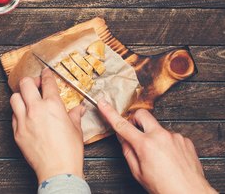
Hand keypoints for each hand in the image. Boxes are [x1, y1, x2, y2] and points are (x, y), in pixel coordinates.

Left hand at [10, 68, 85, 183]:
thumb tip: (79, 109)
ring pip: (14, 98)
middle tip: (35, 84)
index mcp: (53, 105)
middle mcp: (36, 109)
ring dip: (20, 96)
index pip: (47, 82)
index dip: (46, 74)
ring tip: (26, 99)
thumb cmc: (68, 151)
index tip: (45, 73)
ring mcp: (24, 120)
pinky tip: (23, 116)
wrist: (58, 170)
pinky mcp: (17, 132)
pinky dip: (17, 113)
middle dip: (30, 80)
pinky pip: (13, 116)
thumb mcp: (76, 130)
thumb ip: (75, 115)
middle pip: (25, 83)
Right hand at [97, 99, 216, 193]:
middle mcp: (160, 136)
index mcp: (145, 145)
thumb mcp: (138, 173)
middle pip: (142, 114)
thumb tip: (123, 138)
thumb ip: (128, 151)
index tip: (103, 103)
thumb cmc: (164, 188)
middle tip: (135, 131)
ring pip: (158, 128)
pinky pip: (171, 136)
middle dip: (135, 119)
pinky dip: (167, 144)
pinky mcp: (185, 140)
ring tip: (159, 156)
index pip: (122, 125)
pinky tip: (170, 158)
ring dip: (154, 136)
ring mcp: (174, 137)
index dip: (110, 113)